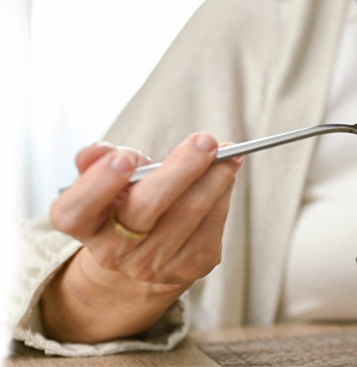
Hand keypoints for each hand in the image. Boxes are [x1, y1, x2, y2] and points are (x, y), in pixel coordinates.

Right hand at [43, 133, 242, 341]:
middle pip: (146, 208)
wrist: (143, 254)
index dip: (98, 185)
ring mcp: (152, 263)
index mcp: (84, 224)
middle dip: (181, 170)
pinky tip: (227, 172)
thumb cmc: (125, 203)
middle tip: (206, 141)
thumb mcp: (106, 180)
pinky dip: (223, 192)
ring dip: (215, 177)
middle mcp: (114, 250)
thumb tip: (101, 151)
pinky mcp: (189, 266)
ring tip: (229, 153)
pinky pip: (212, 223)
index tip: (122, 160)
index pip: (77, 210)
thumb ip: (98, 161)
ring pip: (188, 213)